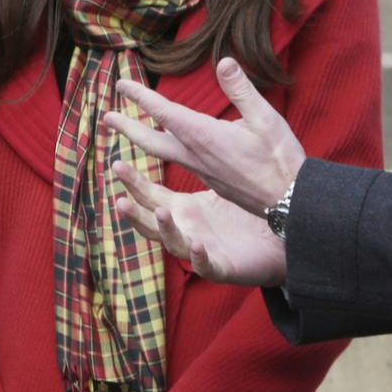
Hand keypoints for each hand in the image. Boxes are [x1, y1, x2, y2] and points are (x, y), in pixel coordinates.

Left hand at [100, 57, 304, 213]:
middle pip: (151, 140)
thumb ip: (242, 90)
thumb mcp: (266, 118)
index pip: (163, 112)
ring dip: (141, 139)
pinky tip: (169, 147)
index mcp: (204, 136)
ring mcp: (201, 171)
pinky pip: (178, 163)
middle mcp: (195, 155)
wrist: (289, 202)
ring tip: (127, 131)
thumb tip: (224, 61)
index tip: (121, 84)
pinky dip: (164, 152)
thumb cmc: (279, 159)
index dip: (140, 97)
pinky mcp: (210, 180)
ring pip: (162, 153)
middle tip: (106, 116)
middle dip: (127, 126)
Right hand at [112, 161, 286, 286]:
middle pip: (150, 222)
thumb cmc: (243, 213)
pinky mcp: (221, 267)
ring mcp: (200, 250)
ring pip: (173, 244)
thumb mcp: (218, 182)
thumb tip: (185, 124)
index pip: (149, 195)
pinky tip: (198, 244)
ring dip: (165, 230)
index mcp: (182, 210)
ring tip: (160, 212)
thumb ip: (200, 158)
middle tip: (120, 199)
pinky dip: (199, 257)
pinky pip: (206, 264)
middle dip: (134, 213)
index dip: (132, 183)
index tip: (116, 163)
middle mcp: (185, 231)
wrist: (275, 241)